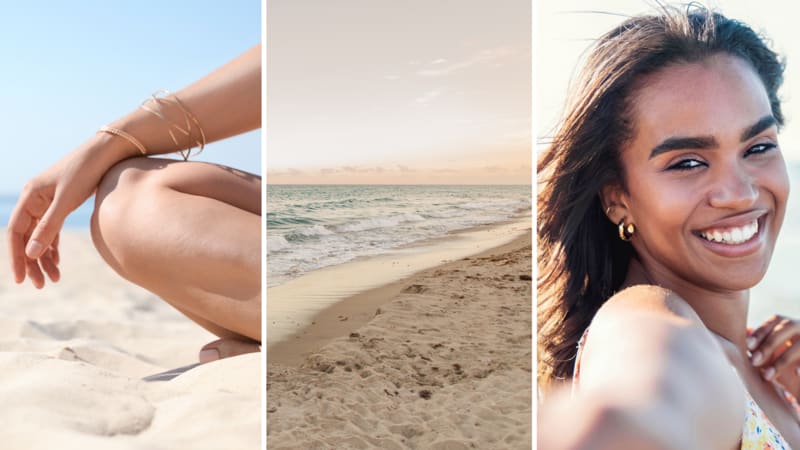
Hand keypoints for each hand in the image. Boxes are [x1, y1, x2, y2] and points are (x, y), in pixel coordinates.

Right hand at [7, 137, 124, 287]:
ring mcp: (47, 201)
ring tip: (53, 279)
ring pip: (39, 236)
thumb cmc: (86, 171)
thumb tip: (32, 254)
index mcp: (30, 196)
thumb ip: (49, 227)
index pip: (15, 232)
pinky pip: (51, 230)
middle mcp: (34, 199)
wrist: (107, 153)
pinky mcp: (61, 203)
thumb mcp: (66, 200)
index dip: (16, 257)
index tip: (21, 279)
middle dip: (32, 262)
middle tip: (41, 285)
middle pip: (26, 237)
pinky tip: (57, 263)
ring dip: (44, 258)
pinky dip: (53, 247)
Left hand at [747, 315, 799, 393]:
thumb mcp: (773, 350)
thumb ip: (760, 343)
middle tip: (753, 361)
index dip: (761, 332)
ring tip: (767, 376)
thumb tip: (745, 336)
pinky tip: (796, 373)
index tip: (748, 345)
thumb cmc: (786, 360)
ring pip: (799, 346)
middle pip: (786, 329)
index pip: (774, 321)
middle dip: (768, 345)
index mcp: (790, 323)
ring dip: (782, 360)